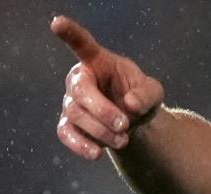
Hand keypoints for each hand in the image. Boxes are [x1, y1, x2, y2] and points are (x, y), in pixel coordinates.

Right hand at [51, 15, 163, 160]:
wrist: (133, 123)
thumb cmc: (139, 97)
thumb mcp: (153, 93)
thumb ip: (147, 95)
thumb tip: (130, 104)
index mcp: (98, 62)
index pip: (83, 44)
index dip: (70, 34)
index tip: (57, 23)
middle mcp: (80, 79)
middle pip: (79, 90)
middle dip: (102, 110)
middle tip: (124, 124)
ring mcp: (71, 101)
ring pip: (75, 114)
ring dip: (100, 130)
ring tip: (123, 140)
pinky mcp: (69, 124)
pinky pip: (66, 133)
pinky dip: (81, 145)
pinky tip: (97, 154)